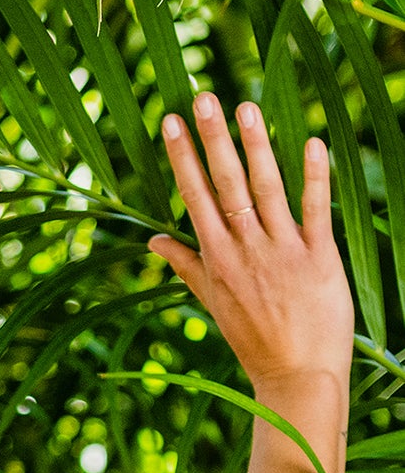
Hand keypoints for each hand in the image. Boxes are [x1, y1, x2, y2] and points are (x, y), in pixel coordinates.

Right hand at [149, 92, 352, 472]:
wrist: (296, 375)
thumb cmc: (254, 340)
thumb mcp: (212, 303)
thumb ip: (186, 265)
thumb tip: (153, 241)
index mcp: (216, 258)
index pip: (195, 196)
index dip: (183, 157)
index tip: (171, 122)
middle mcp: (245, 249)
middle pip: (224, 184)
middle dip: (211, 139)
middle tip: (201, 97)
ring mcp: (282, 251)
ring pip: (265, 188)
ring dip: (256, 146)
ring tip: (245, 107)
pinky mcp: (319, 257)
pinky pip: (315, 210)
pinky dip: (314, 177)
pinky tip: (311, 143)